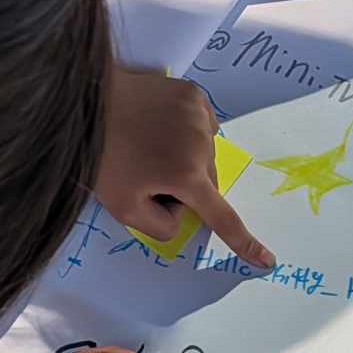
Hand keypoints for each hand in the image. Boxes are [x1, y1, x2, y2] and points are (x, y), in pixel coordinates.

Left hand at [95, 66, 272, 268]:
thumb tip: (183, 214)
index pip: (223, 218)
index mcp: (187, 177)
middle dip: (187, 187)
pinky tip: (158, 125)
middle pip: (207, 181)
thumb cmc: (101, 157)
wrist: (85, 100)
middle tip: (147, 176)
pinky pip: (201, 123)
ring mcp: (199, 114)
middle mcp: (202, 145)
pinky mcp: (192, 93)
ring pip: (205, 152)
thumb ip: (160, 226)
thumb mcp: (123, 208)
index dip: (244, 242)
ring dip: (187, 157)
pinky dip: (187, 131)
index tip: (267, 260)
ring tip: (148, 146)